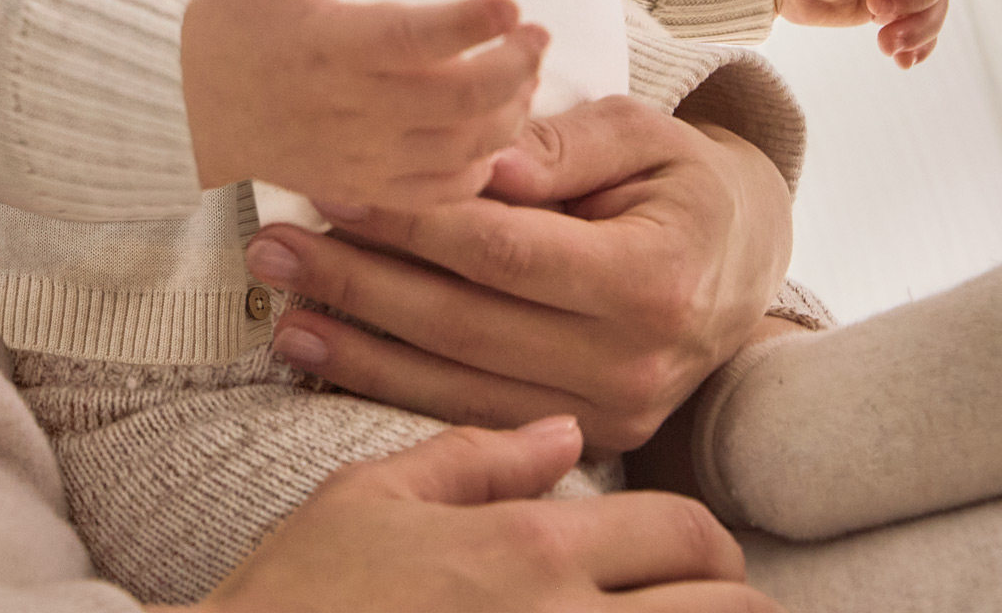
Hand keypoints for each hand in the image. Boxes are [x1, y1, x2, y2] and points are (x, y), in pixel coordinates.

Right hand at [148, 416, 779, 611]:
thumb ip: (475, 456)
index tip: (689, 553)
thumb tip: (561, 432)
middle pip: (728, 609)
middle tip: (697, 600)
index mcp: (532, 551)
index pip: (684, 532)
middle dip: (729, 599)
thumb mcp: (370, 498)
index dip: (703, 540)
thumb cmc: (296, 596)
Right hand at [180, 0, 547, 208]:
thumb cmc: (232, 29)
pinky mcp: (365, 189)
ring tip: (524, 74)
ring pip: (461, 149)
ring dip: (508, 113)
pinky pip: (439, 194)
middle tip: (537, 34)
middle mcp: (353, 107)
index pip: (414, 39)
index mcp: (331, 46)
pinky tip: (492, 131)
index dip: (469, 24)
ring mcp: (362, 157)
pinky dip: (479, 167)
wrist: (187, 110)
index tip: (510, 2)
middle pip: (459, 100)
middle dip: (515, 67)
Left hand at [247, 97, 791, 454]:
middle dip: (359, 282)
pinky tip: (327, 356)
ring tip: (280, 306)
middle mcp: (631, 362)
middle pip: (466, 323)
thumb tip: (486, 160)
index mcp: (652, 277)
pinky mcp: (581, 440)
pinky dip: (392, 387)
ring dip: (357, 346)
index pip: (503, 250)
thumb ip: (563, 145)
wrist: (736, 264)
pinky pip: (471, 416)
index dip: (410, 219)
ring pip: (456, 383)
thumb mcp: (642, 134)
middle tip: (273, 244)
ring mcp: (605, 416)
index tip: (331, 184)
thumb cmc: (679, 180)